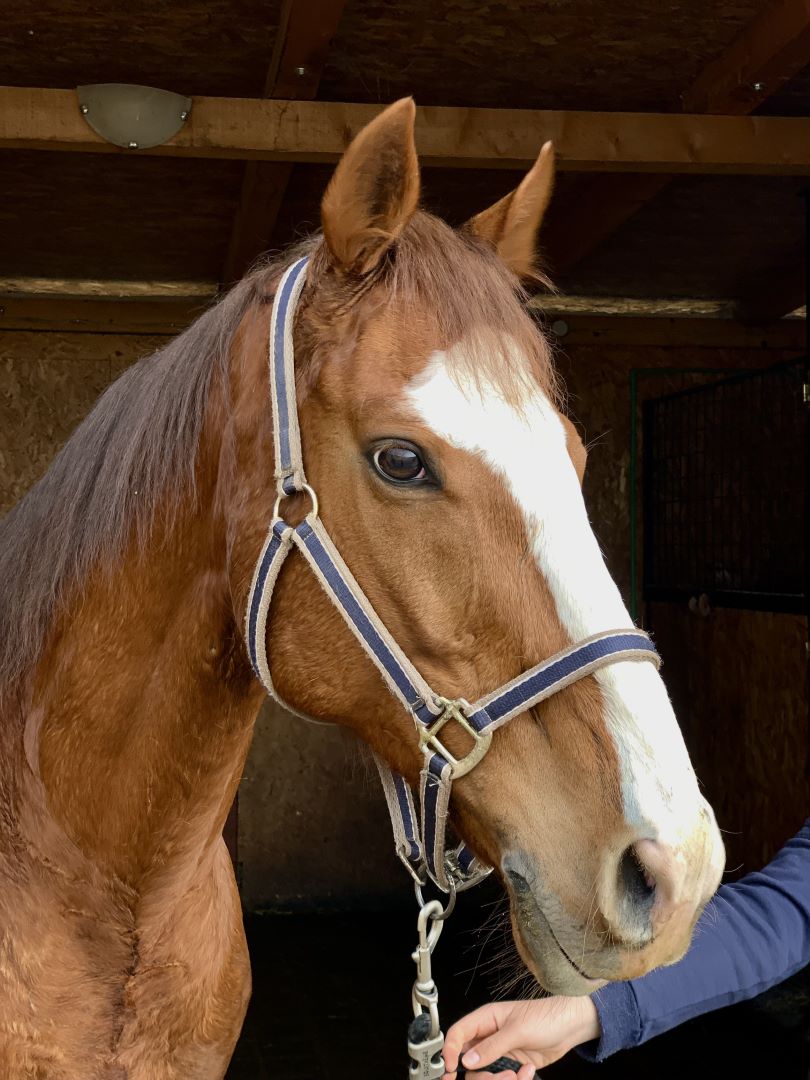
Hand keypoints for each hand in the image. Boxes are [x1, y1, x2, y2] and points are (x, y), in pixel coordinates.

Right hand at [442, 996, 600, 1078]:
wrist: (570, 1027)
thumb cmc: (545, 1016)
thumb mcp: (517, 1030)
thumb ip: (492, 1046)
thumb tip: (467, 1060)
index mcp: (485, 1019)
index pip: (458, 1034)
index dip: (450, 1051)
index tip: (451, 1069)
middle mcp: (489, 1037)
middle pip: (468, 1062)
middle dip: (482, 1075)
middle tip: (502, 1076)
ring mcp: (500, 1053)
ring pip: (485, 1074)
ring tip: (518, 1074)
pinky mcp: (511, 1065)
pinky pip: (503, 1079)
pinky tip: (528, 1071)